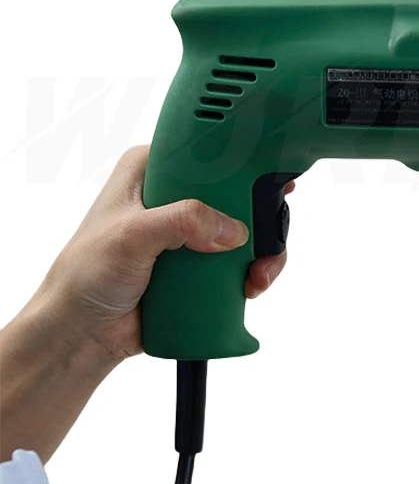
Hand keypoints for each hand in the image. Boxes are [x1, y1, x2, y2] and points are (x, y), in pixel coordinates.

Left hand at [32, 145, 291, 359]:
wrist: (82, 332)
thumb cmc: (85, 276)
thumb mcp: (130, 236)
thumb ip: (181, 221)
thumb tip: (232, 229)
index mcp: (152, 170)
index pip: (208, 150)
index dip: (243, 159)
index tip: (271, 174)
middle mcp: (175, 196)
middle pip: (238, 190)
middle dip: (259, 214)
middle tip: (264, 236)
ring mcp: (191, 231)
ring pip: (247, 226)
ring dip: (262, 249)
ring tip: (256, 273)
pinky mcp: (201, 262)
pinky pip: (242, 259)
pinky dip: (254, 270)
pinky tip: (251, 284)